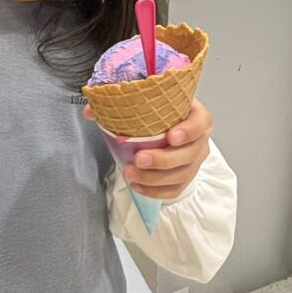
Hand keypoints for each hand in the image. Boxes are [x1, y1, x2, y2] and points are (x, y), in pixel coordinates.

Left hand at [84, 98, 212, 200]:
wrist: (168, 123)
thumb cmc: (160, 111)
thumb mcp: (146, 101)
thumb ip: (119, 103)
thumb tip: (91, 111)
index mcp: (196, 116)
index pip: (200, 123)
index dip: (189, 130)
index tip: (171, 136)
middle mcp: (200, 140)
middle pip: (189, 154)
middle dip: (163, 160)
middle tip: (139, 159)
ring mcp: (194, 160)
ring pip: (181, 175)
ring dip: (155, 178)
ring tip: (130, 174)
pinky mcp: (186, 177)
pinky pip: (175, 189)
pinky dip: (155, 191)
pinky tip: (137, 186)